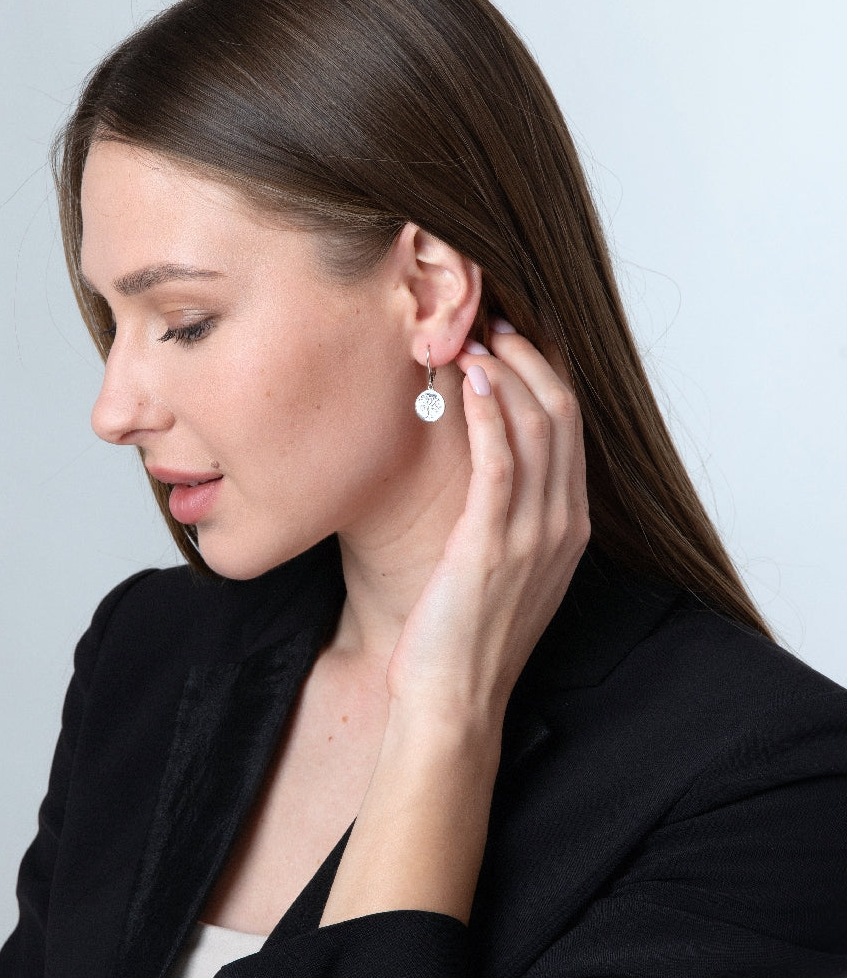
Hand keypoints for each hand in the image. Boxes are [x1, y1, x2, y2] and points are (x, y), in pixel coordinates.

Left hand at [385, 320, 589, 729]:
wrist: (453, 700)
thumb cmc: (466, 634)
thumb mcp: (505, 570)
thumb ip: (511, 518)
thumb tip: (488, 467)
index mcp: (569, 528)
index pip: (570, 430)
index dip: (544, 376)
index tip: (510, 343)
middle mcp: (563, 525)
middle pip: (562, 416)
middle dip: (530, 359)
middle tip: (492, 324)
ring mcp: (534, 534)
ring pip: (538, 428)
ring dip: (508, 374)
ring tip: (473, 340)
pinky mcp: (492, 543)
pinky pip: (500, 461)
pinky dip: (490, 413)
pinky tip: (471, 383)